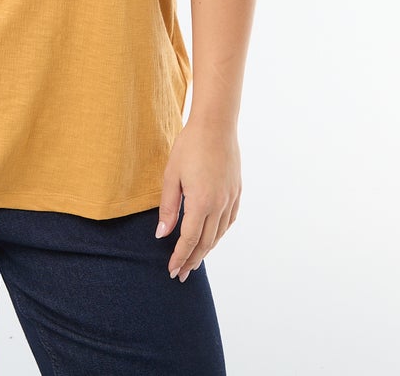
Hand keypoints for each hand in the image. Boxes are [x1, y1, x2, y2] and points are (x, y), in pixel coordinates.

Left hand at [155, 119, 240, 282]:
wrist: (215, 125)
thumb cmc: (189, 147)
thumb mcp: (171, 175)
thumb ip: (168, 207)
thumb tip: (162, 234)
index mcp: (201, 202)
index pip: (189, 240)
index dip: (180, 257)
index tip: (172, 270)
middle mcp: (219, 205)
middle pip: (206, 242)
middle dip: (192, 260)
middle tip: (182, 274)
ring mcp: (231, 199)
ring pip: (219, 234)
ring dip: (206, 249)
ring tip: (195, 260)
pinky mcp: (237, 191)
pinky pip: (229, 221)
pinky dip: (219, 234)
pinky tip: (212, 237)